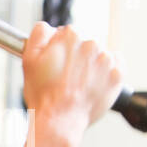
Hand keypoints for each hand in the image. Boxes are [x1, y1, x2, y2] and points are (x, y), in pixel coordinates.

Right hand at [21, 23, 122, 145]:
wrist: (60, 120)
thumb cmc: (43, 94)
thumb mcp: (28, 61)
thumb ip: (38, 35)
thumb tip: (47, 27)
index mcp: (70, 36)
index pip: (68, 33)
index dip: (59, 49)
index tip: (56, 62)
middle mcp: (92, 44)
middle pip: (85, 44)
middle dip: (76, 57)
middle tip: (65, 77)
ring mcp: (107, 59)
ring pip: (100, 55)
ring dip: (91, 65)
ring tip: (78, 83)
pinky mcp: (118, 74)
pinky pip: (117, 64)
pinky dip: (107, 71)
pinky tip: (93, 83)